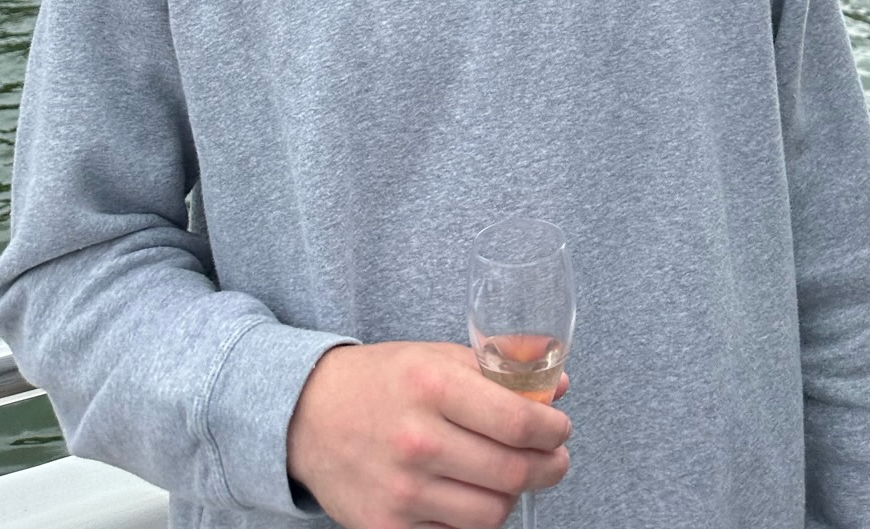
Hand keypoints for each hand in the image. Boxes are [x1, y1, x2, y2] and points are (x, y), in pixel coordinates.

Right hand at [287, 341, 571, 528]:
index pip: (518, 422)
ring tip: (513, 476)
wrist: (308, 416)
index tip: (561, 428)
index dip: (553, 430)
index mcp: (432, 386)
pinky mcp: (387, 527)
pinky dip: (474, 518)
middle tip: (555, 459)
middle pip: (512, 472)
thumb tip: (559, 387)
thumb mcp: (437, 356)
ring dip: (514, 495)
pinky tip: (472, 494)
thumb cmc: (383, 381)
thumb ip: (499, 370)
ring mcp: (402, 491)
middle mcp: (417, 440)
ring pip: (491, 513)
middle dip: (549, 467)